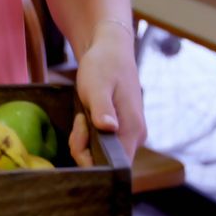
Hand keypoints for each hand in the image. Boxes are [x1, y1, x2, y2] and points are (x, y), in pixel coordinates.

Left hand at [68, 22, 145, 166]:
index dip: (91, 160)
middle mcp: (136, 137)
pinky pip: (102, 143)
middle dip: (84, 149)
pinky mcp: (122, 129)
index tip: (79, 135)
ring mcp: (130, 133)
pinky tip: (85, 118)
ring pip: (102, 153)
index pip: (115, 165)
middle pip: (107, 161)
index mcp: (133, 130)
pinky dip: (89, 136)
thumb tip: (109, 129)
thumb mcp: (96, 86)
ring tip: (82, 116)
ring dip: (84, 141)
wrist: (110, 50)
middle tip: (79, 121)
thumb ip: (102, 109)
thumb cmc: (103, 66)